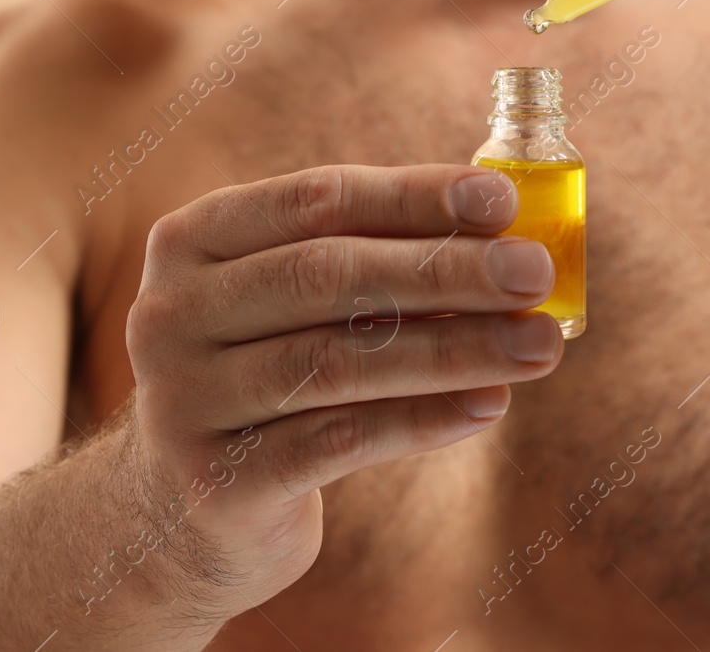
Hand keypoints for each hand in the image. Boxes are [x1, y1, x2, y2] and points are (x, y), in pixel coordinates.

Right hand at [124, 164, 562, 617]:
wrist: (177, 515)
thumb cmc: (269, 380)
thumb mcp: (293, 308)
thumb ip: (374, 264)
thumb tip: (506, 239)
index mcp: (194, 241)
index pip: (316, 200)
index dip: (413, 195)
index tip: (501, 199)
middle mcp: (171, 312)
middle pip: (327, 276)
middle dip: (445, 270)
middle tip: (535, 272)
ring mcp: (183, 399)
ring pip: (337, 362)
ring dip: (453, 349)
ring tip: (538, 345)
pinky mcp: (214, 481)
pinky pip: (337, 441)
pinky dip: (422, 421)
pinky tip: (488, 405)